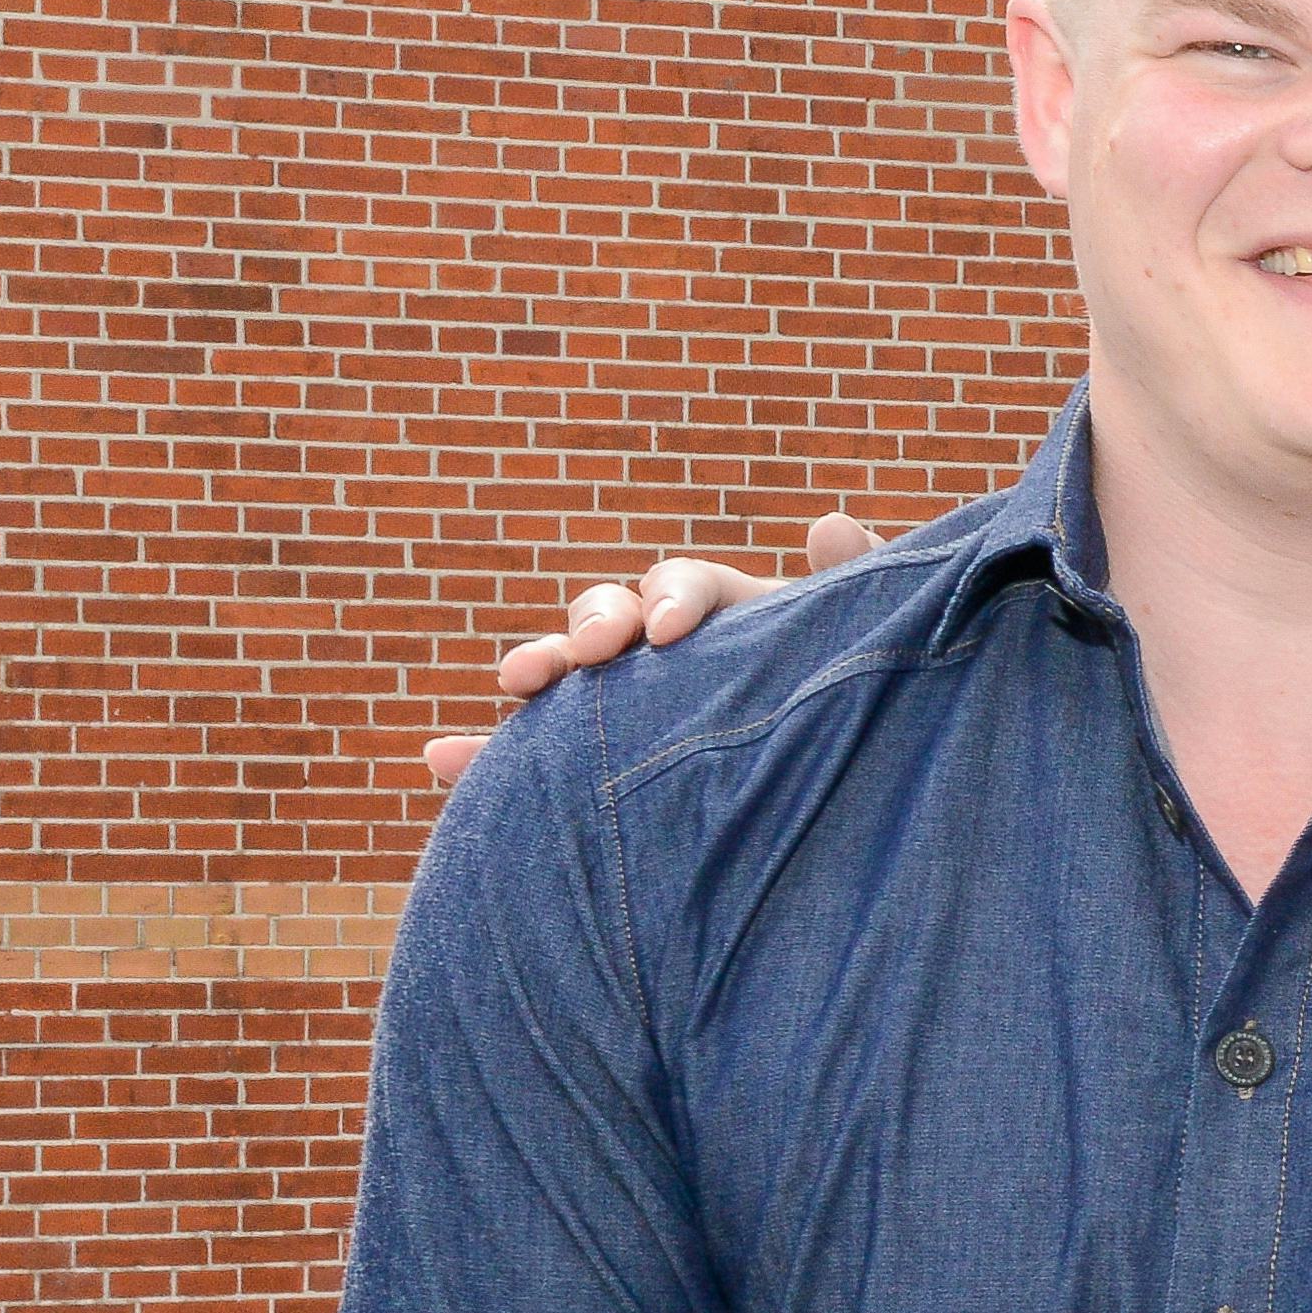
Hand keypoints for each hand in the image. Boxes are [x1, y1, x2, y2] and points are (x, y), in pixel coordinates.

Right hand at [413, 512, 880, 783]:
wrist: (852, 787)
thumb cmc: (862, 698)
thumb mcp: (871, 647)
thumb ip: (858, 593)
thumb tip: (830, 526)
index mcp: (728, 615)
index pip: (685, 586)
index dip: (675, 598)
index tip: (675, 632)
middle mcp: (665, 651)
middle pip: (610, 614)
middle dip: (594, 624)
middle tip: (595, 652)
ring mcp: (626, 705)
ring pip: (566, 676)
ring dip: (536, 669)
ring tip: (517, 682)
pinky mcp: (595, 765)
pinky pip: (533, 758)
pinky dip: (483, 757)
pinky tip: (440, 762)